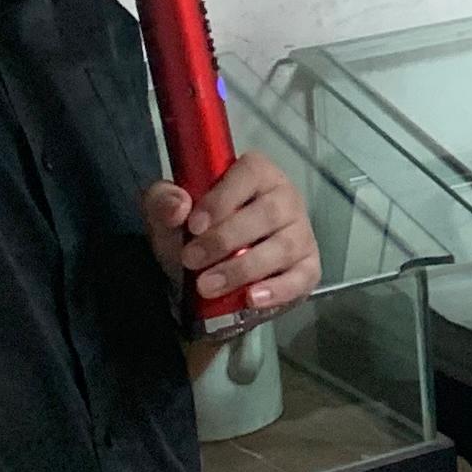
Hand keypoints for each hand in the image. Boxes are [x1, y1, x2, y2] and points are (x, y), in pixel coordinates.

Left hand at [143, 152, 319, 317]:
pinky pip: (302, 278)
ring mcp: (301, 234)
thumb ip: (163, 202)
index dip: (223, 198)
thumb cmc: (193, 235)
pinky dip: (278, 290)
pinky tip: (251, 298)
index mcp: (257, 174)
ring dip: (243, 268)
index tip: (194, 225)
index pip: (250, 173)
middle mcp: (286, 198)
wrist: (204, 279)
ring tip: (207, 286)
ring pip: (283, 247)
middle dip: (225, 239)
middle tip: (191, 260)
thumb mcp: (167, 215)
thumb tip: (178, 207)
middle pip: (267, 213)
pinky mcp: (308, 268)